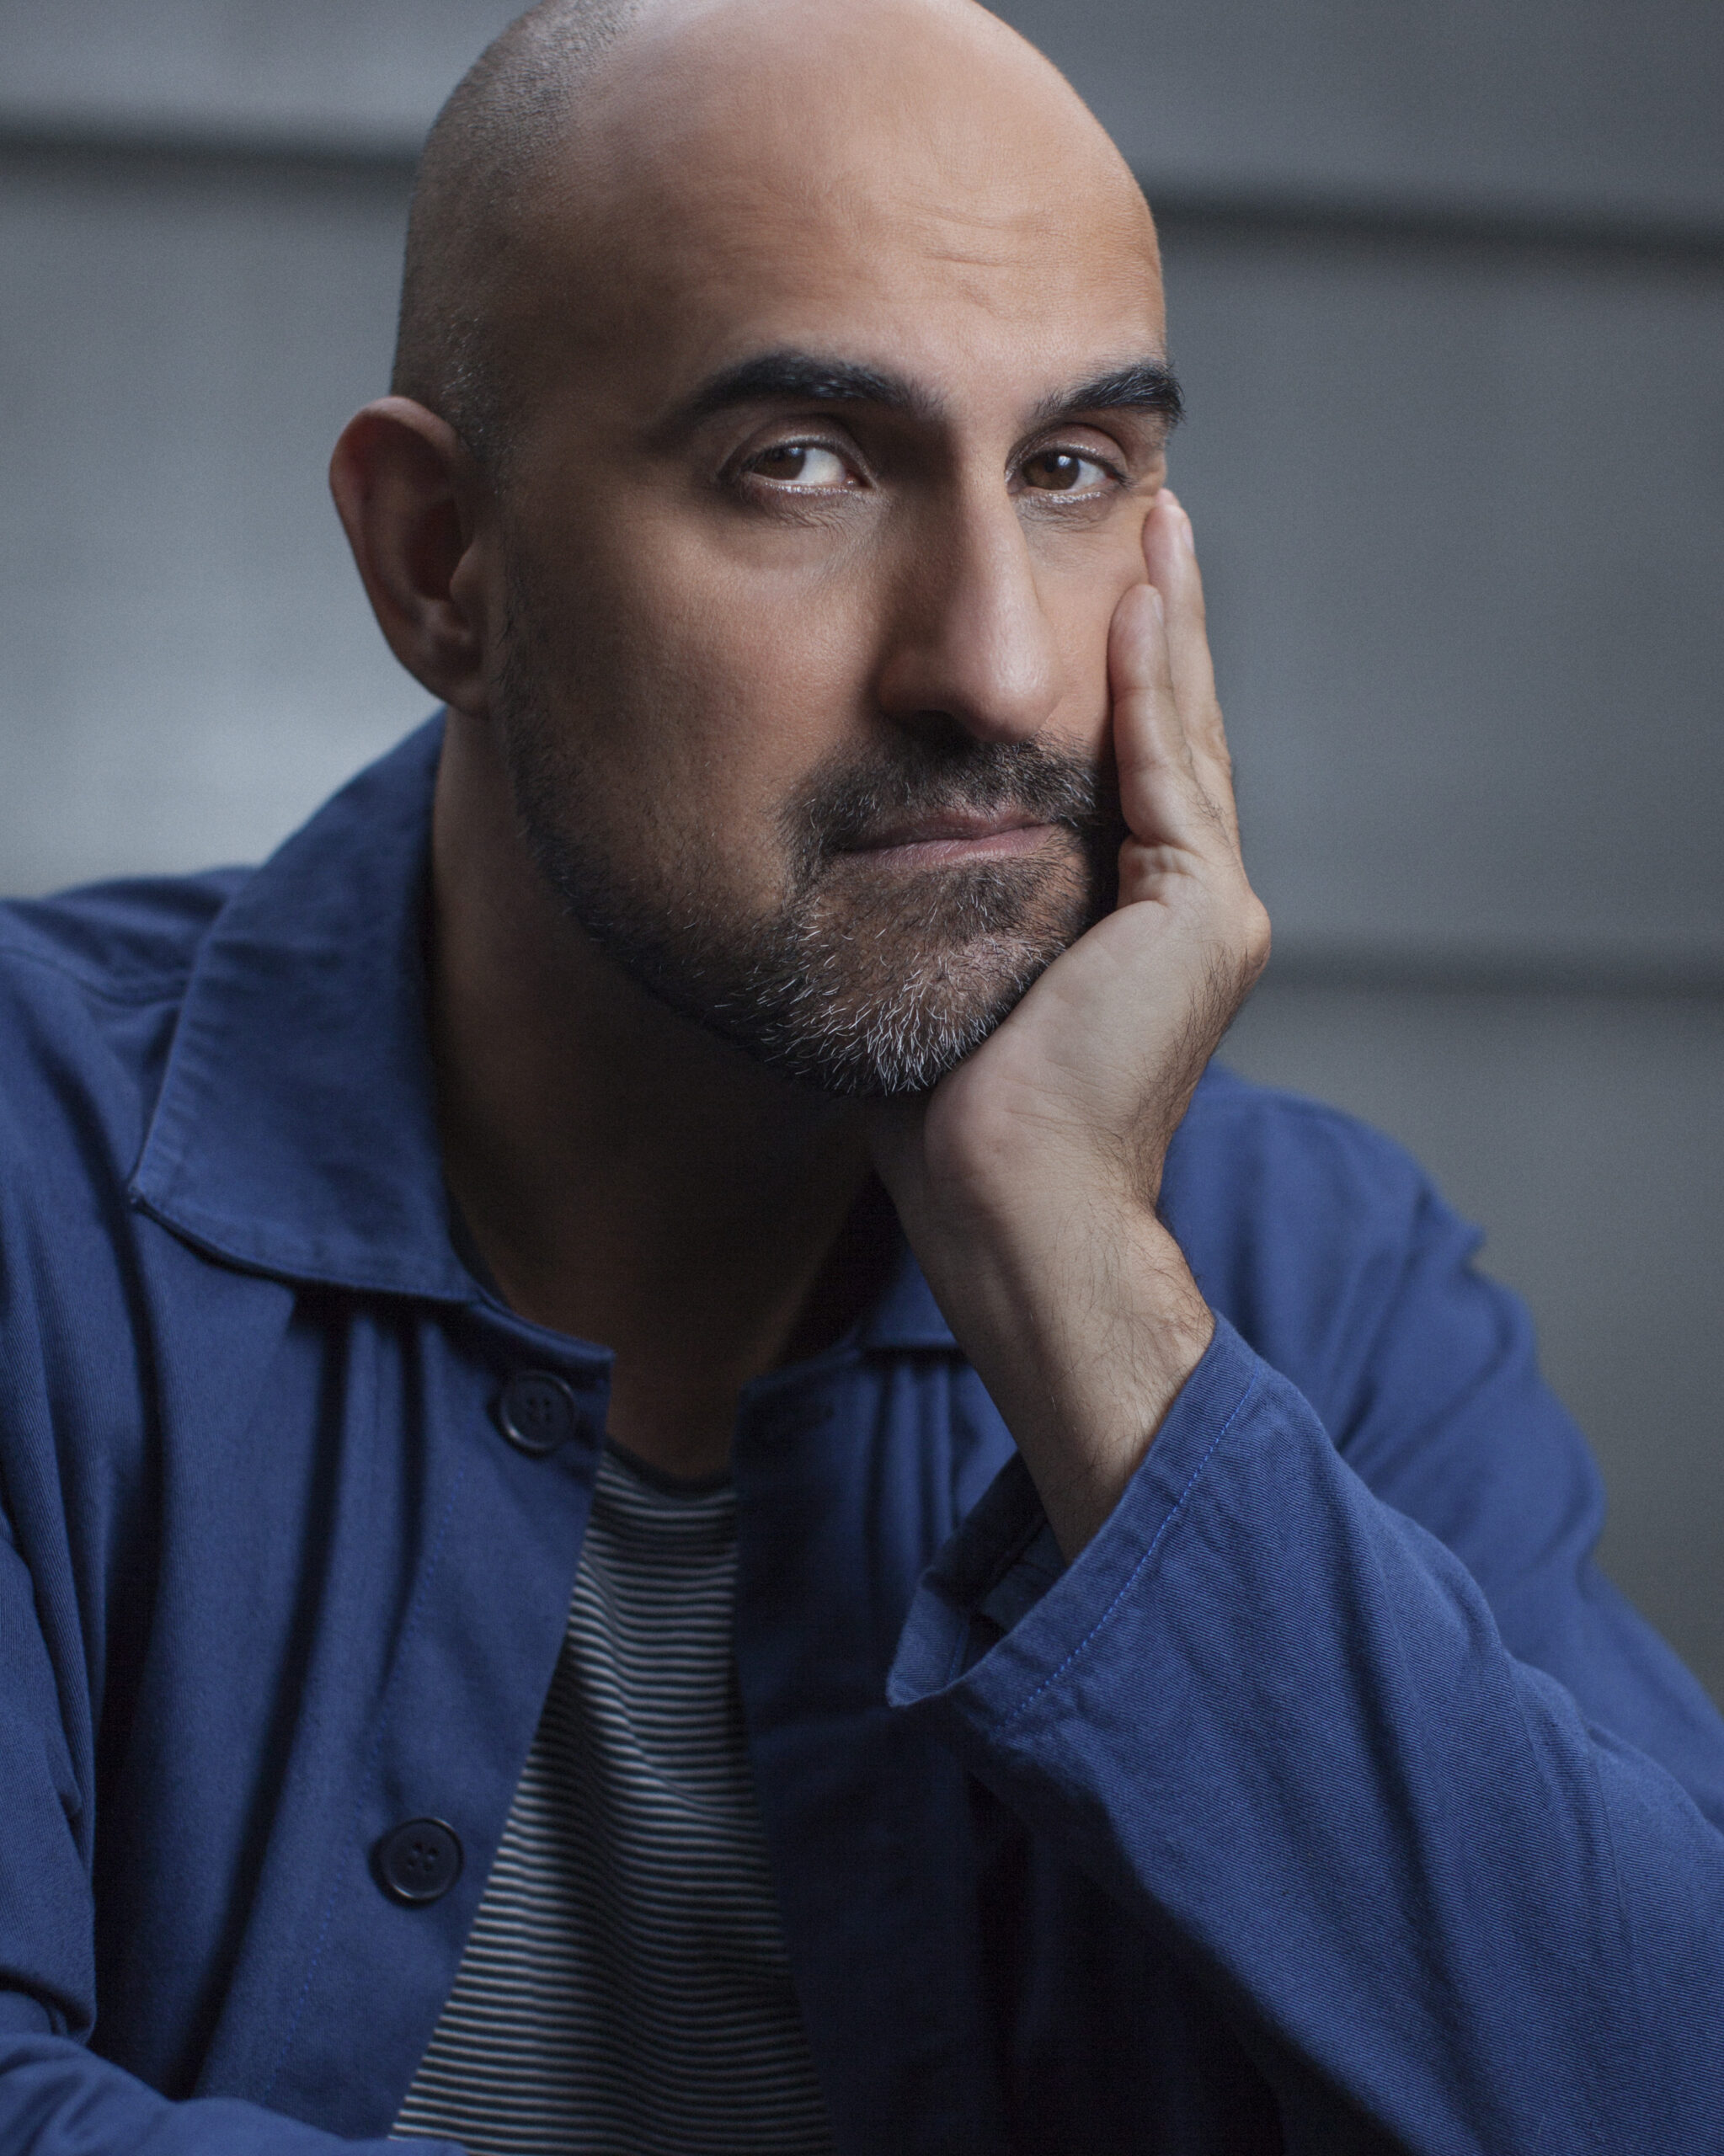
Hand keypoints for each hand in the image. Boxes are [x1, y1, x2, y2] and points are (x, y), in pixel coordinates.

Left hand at [871, 492, 1269, 1555]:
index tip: (1089, 593)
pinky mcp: (1200, 916)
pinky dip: (1154, 681)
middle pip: (1169, 734)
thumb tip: (871, 841)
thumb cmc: (954, 1121)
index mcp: (1133, 926)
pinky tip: (1139, 598)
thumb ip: (945, 901)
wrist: (1007, 1211)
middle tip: (1148, 518)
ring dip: (1167, 624)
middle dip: (1157, 625)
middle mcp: (1188, 908)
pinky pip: (1169, 770)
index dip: (1116, 678)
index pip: (1129, 772)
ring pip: (1181, 735)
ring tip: (1158, 525)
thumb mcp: (944, 975)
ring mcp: (1208, 911)